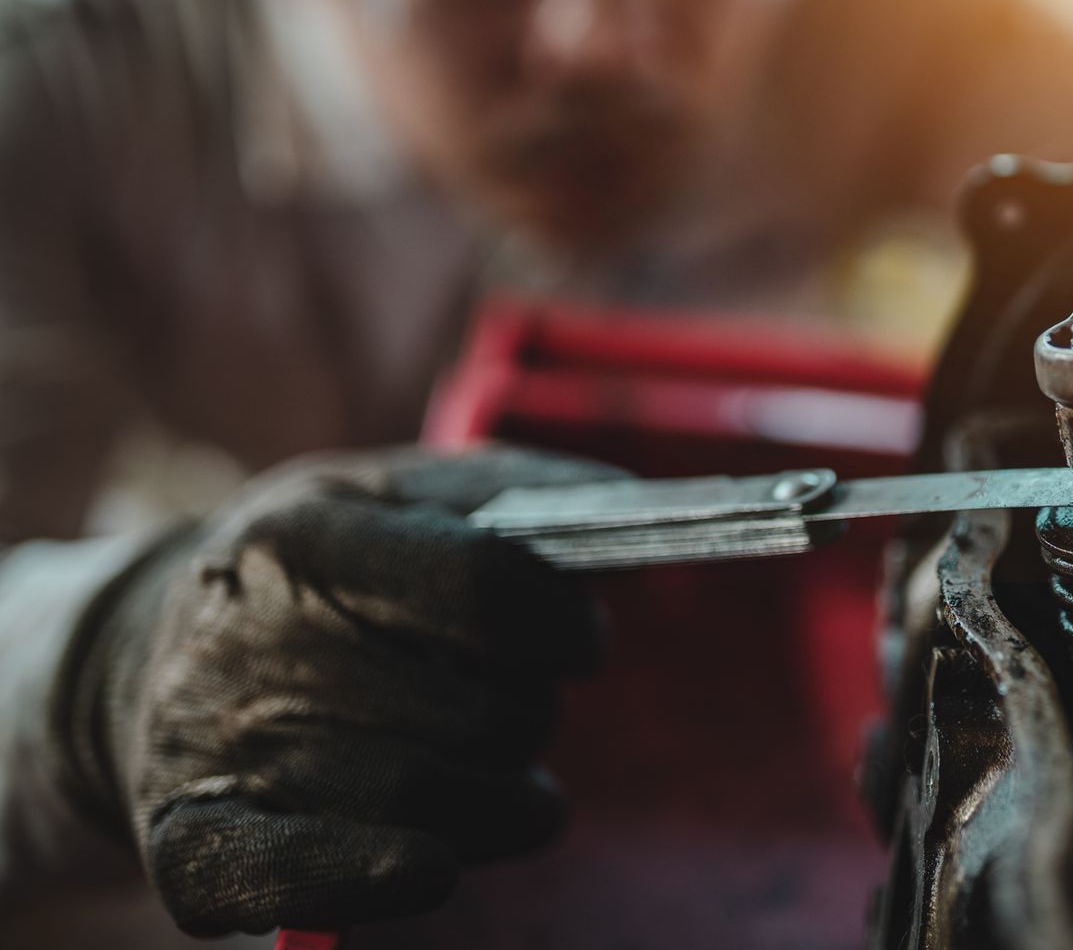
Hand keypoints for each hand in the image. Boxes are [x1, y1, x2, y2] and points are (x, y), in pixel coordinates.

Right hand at [53, 445, 626, 934]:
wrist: (142, 654)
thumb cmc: (317, 568)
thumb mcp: (394, 494)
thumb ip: (516, 492)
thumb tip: (632, 505)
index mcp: (307, 534)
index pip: (484, 588)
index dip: (562, 623)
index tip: (582, 640)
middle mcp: (252, 637)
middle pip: (474, 712)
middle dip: (527, 717)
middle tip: (515, 709)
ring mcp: (216, 743)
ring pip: (424, 802)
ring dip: (498, 805)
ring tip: (503, 782)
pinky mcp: (193, 839)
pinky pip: (306, 876)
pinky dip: (383, 878)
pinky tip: (432, 864)